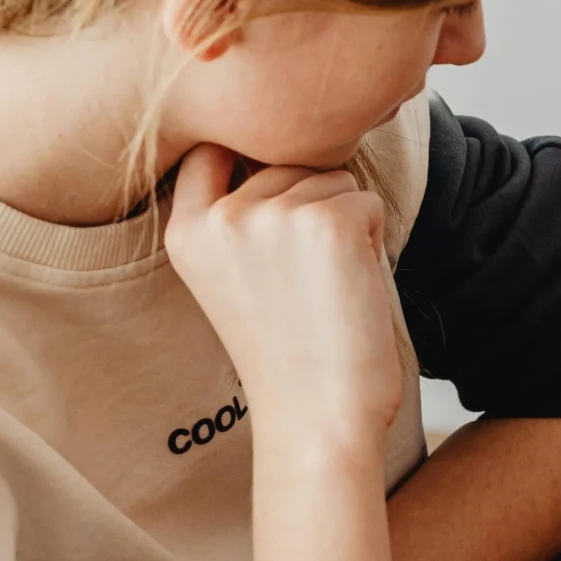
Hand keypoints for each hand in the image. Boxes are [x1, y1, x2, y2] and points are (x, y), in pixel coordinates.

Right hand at [165, 144, 400, 441]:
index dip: (250, 159)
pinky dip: (373, 240)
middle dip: (312, 205)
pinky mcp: (328, 222)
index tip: (270, 195)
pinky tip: (350, 290)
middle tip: (308, 281)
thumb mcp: (236, 277)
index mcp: (186, 232)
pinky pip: (367, 202)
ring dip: (345, 224)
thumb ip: (241, 215)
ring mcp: (272, 215)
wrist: (319, 418)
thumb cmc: (292, 355)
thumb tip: (286, 141)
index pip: (212, 149)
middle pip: (286, 161)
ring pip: (333, 178)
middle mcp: (222, 216)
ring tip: (327, 289)